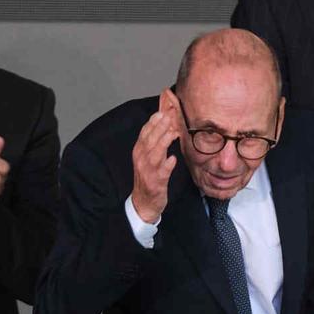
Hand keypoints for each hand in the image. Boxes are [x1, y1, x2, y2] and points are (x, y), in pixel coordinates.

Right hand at [130, 94, 180, 223]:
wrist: (144, 203)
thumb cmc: (148, 177)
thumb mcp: (148, 157)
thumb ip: (155, 141)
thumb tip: (164, 123)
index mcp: (139, 151)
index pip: (145, 132)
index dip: (154, 121)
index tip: (164, 110)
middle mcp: (141, 159)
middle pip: (150, 140)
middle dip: (159, 127)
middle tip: (170, 116)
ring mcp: (148, 171)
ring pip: (155, 154)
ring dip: (163, 142)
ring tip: (173, 133)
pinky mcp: (156, 183)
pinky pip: (161, 173)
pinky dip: (167, 165)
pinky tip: (173, 159)